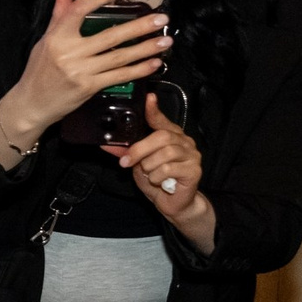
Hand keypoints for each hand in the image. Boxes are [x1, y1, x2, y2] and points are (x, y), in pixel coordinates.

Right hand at [0, 0, 169, 139]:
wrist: (32, 103)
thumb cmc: (38, 70)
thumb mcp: (45, 39)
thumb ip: (59, 14)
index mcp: (57, 37)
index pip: (79, 10)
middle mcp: (69, 53)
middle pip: (110, 36)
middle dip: (139, 27)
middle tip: (161, 19)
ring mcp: (81, 71)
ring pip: (119, 57)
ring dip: (145, 49)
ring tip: (164, 41)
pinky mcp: (89, 87)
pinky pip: (118, 76)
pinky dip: (138, 70)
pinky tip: (153, 63)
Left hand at [105, 93, 207, 230]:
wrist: (173, 203)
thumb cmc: (157, 181)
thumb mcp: (138, 165)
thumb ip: (126, 152)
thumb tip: (106, 145)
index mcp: (171, 136)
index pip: (161, 120)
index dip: (154, 110)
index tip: (149, 98)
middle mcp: (184, 142)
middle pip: (162, 136)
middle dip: (140, 149)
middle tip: (128, 161)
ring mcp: (192, 155)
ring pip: (165, 153)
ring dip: (149, 165)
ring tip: (148, 174)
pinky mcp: (195, 170)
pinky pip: (169, 169)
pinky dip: (157, 176)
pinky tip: (158, 181)